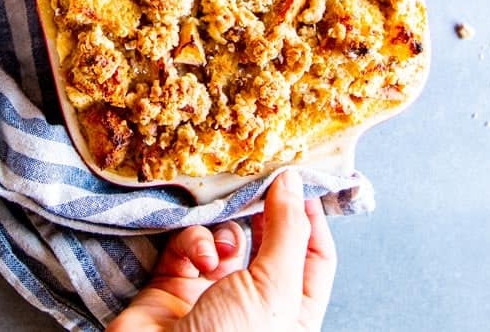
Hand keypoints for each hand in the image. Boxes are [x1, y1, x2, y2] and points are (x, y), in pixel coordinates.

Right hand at [107, 169, 336, 331]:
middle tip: (259, 179)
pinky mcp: (174, 285)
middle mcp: (256, 303)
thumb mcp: (274, 287)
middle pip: (270, 241)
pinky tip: (198, 258)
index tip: (301, 177)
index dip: (311, 217)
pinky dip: (194, 243)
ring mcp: (214, 293)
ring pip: (227, 237)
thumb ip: (287, 230)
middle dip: (264, 211)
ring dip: (225, 230)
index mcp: (292, 312)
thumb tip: (294, 181)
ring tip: (225, 240)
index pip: (315, 255)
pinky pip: (188, 245)